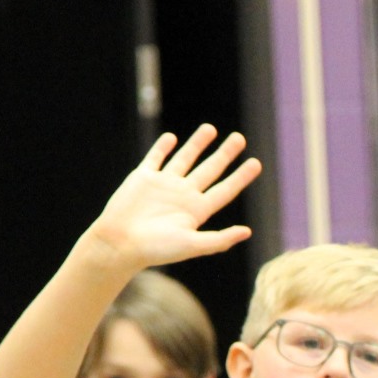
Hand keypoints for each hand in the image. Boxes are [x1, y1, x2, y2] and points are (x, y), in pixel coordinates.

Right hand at [83, 125, 259, 272]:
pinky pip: (155, 158)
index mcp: (197, 211)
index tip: (256, 163)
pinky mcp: (143, 178)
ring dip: (197, 144)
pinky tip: (171, 138)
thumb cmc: (156, 249)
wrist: (120, 244)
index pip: (225, 190)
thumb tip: (248, 232)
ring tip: (210, 128)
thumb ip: (219, 240)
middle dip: (225, 154)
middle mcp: (183, 196)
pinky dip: (162, 147)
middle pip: (209, 170)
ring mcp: (163, 185)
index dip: (241, 177)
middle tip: (240, 138)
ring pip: (184, 159)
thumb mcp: (192, 245)